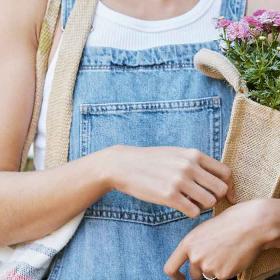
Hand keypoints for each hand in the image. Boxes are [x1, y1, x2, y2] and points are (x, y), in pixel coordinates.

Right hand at [102, 145, 233, 217]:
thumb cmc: (151, 159)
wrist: (125, 164)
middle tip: (204, 199)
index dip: (229, 186)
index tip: (226, 195)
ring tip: (191, 202)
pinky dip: (190, 212)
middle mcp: (189, 166)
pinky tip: (180, 206)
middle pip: (221, 189)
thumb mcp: (175, 153)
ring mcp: (179, 181)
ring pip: (209, 202)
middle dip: (216, 197)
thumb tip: (214, 176)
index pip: (225, 172)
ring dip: (202, 206)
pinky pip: (193, 211)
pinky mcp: (169, 196)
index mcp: (193, 154)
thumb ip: (195, 161)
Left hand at [164, 199, 279, 279]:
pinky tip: (232, 256)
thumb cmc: (225, 224)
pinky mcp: (223, 275)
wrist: (247, 225)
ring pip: (208, 276)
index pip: (170, 268)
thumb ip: (193, 247)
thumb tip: (192, 260)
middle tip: (215, 257)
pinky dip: (227, 271)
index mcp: (187, 244)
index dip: (175, 276)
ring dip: (215, 269)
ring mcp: (208, 267)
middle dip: (201, 270)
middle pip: (193, 274)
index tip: (180, 278)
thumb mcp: (202, 231)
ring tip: (224, 252)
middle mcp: (195, 257)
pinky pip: (222, 277)